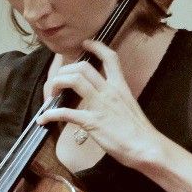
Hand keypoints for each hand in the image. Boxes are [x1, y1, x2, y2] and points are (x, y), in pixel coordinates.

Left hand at [37, 39, 163, 167]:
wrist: (147, 147)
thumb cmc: (140, 132)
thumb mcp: (130, 107)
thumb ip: (117, 101)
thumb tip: (104, 103)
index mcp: (120, 87)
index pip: (110, 58)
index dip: (96, 47)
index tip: (85, 44)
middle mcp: (109, 91)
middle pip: (83, 67)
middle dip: (65, 70)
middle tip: (58, 81)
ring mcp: (100, 105)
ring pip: (74, 80)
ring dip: (57, 84)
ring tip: (50, 94)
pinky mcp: (92, 122)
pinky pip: (66, 113)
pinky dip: (51, 114)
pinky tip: (44, 119)